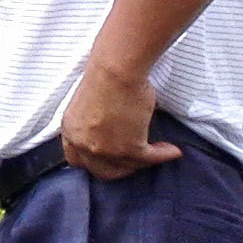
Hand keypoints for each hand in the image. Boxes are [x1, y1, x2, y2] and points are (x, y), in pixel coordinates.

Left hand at [61, 61, 182, 180]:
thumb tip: (110, 135)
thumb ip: (91, 127)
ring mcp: (105, 149)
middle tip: (137, 159)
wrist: (114, 70)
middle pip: (103, 171)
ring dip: (146, 160)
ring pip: (129, 167)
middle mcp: (84, 144)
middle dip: (122, 167)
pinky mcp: (129, 148)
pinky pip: (150, 159)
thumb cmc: (104, 78)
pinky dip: (163, 155)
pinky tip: (172, 150)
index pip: (77, 161)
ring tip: (159, 149)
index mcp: (70, 132)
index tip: (111, 159)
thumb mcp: (86, 107)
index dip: (95, 162)